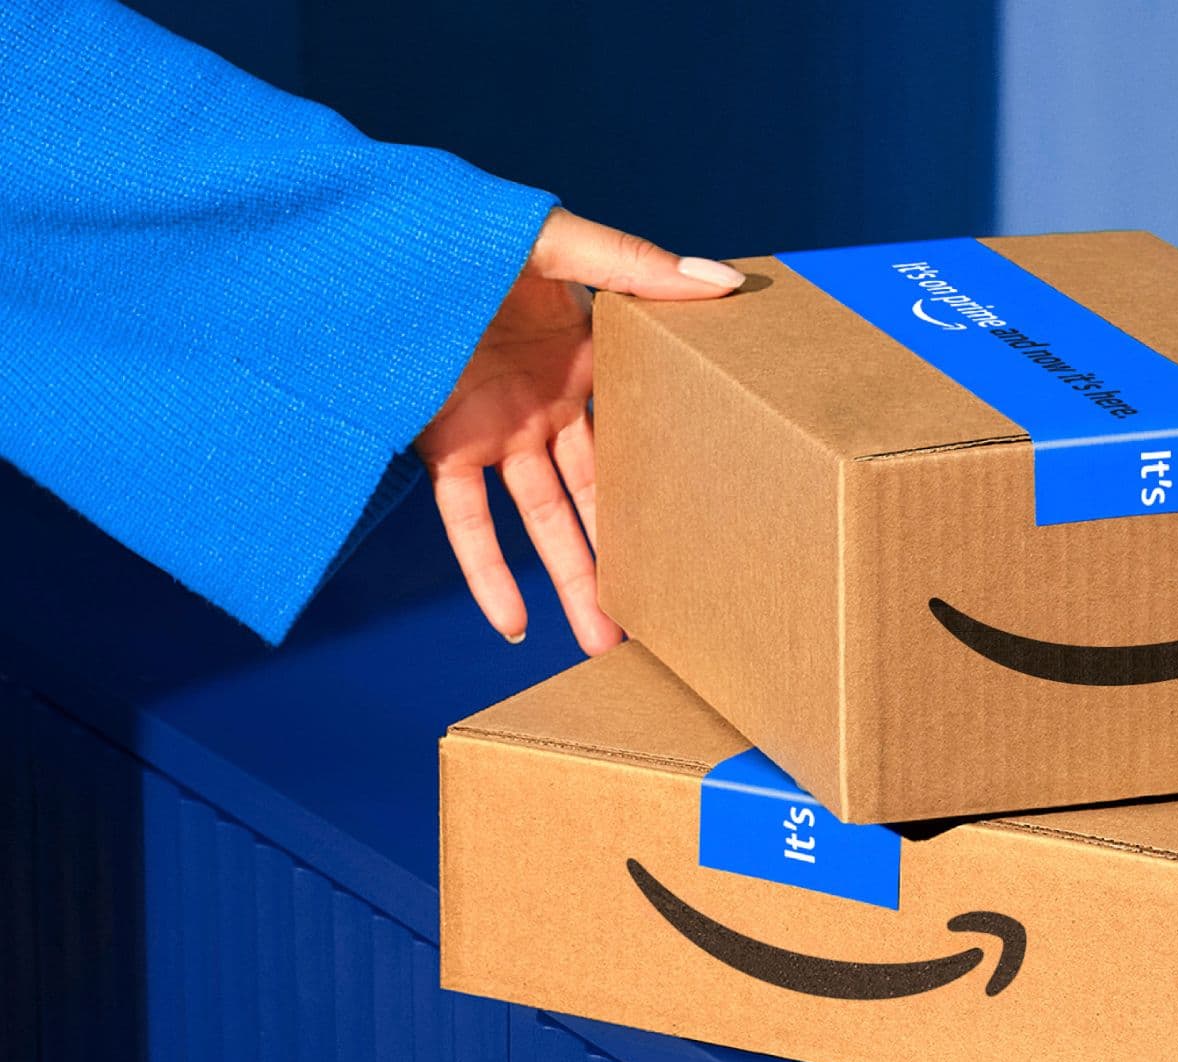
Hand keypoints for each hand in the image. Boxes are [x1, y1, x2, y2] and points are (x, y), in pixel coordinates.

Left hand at [417, 208, 742, 654]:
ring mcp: (499, 430)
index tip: (713, 525)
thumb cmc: (468, 227)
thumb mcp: (559, 241)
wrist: (374, 238)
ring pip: (545, 518)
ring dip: (572, 577)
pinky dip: (487, 573)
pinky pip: (469, 521)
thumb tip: (724, 282)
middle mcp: (548, 404)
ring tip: (603, 639)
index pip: (643, 429)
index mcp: (587, 358)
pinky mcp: (445, 445)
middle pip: (600, 491)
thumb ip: (638, 264)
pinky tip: (513, 625)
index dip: (677, 475)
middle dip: (629, 552)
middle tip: (666, 615)